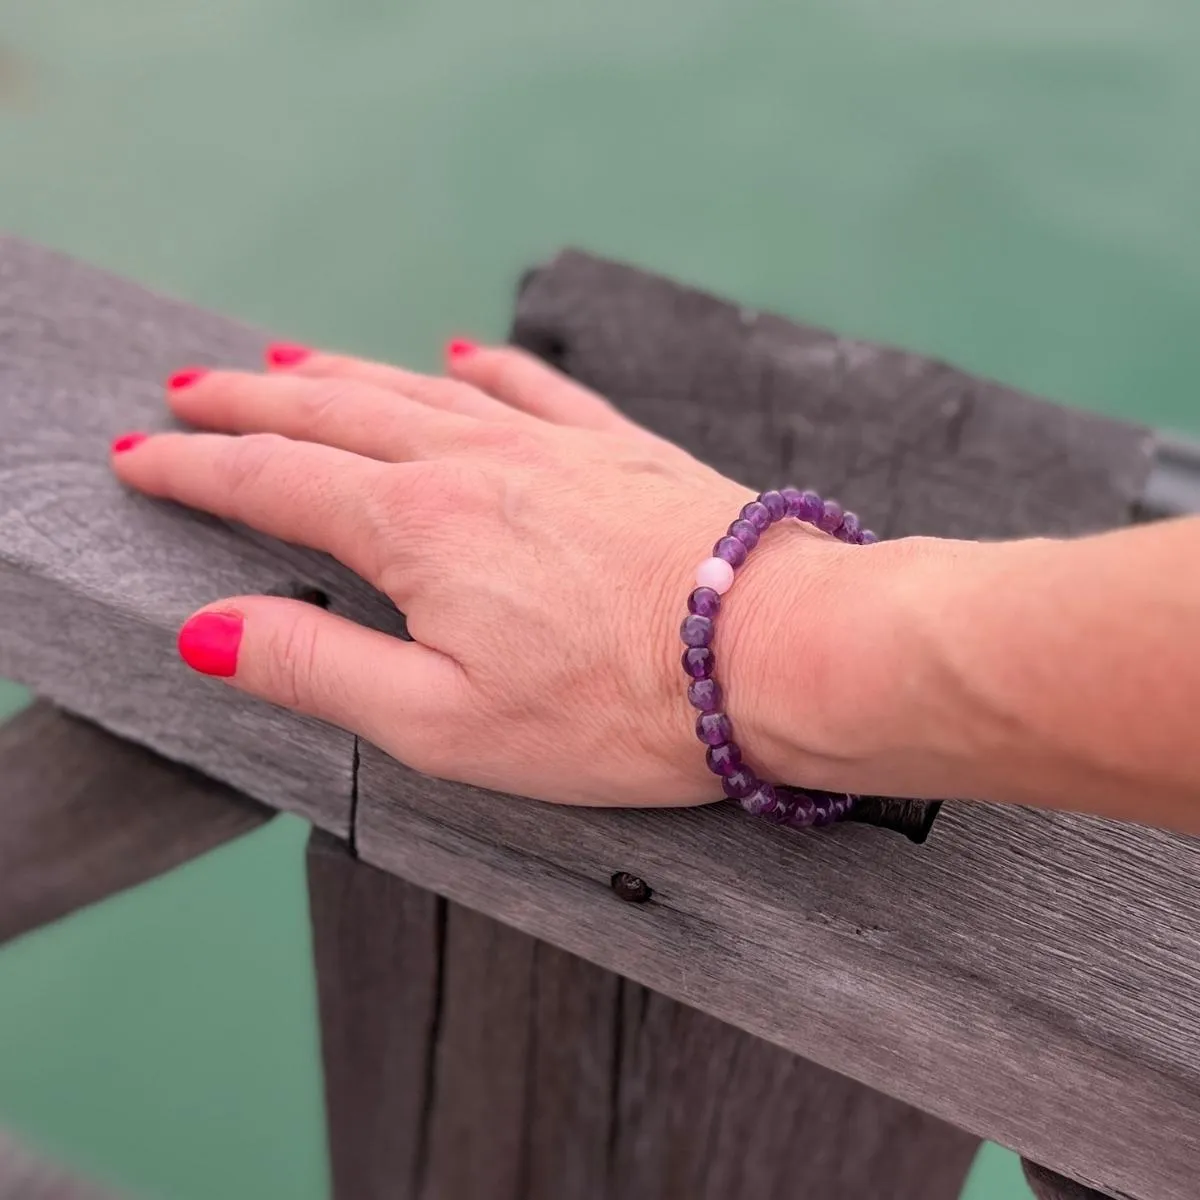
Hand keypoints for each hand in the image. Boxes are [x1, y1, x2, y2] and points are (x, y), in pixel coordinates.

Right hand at [110, 340, 852, 806]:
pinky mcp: (619, 451)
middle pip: (332, 415)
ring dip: (342, 374)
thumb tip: (211, 629)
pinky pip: (533, 386)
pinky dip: (484, 365)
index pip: (273, 483)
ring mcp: (552, 447)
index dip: (197, 471)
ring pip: (418, 390)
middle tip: (190, 392)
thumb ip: (319, 668)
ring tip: (290, 362)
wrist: (775, 651)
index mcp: (416, 530)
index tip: (142, 460)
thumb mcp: (441, 723)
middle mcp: (474, 464)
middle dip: (249, 404)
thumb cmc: (617, 709)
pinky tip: (461, 350)